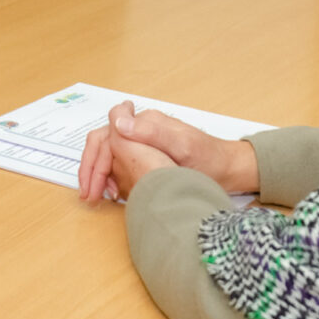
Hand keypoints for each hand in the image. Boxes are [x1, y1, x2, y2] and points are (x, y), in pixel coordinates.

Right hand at [79, 101, 255, 201]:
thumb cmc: (211, 159)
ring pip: (108, 154)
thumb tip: (119, 121)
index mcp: (145, 122)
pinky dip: (112, 178)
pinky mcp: (148, 155)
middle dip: (90, 169)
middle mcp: (141, 129)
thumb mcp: (183, 146)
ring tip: (98, 197)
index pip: (105, 134)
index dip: (93, 159)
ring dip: (99, 174)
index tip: (91, 184)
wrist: (230, 170)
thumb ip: (151, 131)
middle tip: (88, 195)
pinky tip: (115, 194)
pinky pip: (120, 163)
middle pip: (102, 144)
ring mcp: (144, 141)